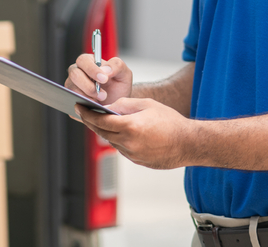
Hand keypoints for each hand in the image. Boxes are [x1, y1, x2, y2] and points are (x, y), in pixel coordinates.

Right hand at [65, 54, 132, 103]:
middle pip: (74, 75)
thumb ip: (116, 66)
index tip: (104, 79)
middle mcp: (77, 72)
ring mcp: (72, 86)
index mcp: (89, 61)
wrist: (118, 102)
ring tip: (100, 102)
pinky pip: (72, 103)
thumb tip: (104, 70)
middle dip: (89, 86)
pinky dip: (83, 107)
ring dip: (87, 97)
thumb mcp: (124, 72)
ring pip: (72, 90)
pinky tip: (94, 108)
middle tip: (103, 95)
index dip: (92, 70)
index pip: (83, 60)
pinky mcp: (72, 100)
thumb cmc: (119, 84)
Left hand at [76, 97, 194, 169]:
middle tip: (83, 113)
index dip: (87, 114)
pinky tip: (119, 132)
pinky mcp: (137, 161)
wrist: (189, 144)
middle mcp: (129, 143)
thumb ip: (125, 105)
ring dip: (105, 131)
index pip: (100, 121)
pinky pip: (122, 148)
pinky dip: (117, 139)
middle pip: (102, 132)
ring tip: (100, 121)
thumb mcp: (147, 105)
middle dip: (91, 122)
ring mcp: (132, 154)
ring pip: (111, 141)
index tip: (78, 107)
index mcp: (130, 127)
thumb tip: (108, 107)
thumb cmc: (170, 121)